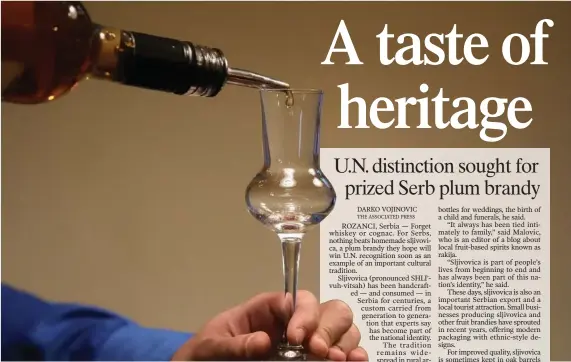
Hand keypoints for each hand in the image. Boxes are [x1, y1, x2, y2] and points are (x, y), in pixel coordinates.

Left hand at [172, 290, 367, 360]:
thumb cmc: (206, 353)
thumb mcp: (212, 347)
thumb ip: (234, 345)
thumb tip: (263, 342)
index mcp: (271, 309)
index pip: (298, 300)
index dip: (305, 314)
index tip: (298, 338)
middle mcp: (295, 322)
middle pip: (329, 310)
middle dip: (330, 328)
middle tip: (318, 351)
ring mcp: (308, 342)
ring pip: (343, 330)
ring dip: (344, 343)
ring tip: (335, 360)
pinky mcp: (316, 359)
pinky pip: (343, 352)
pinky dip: (354, 354)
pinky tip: (356, 360)